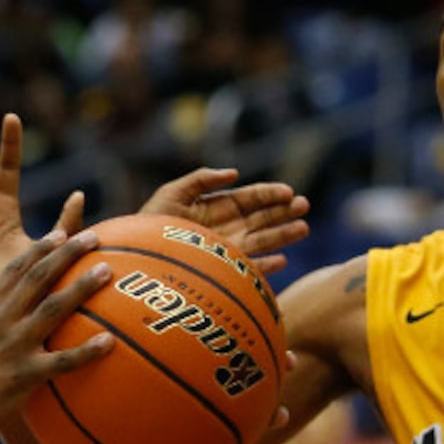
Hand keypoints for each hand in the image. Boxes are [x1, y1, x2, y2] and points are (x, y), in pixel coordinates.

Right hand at [0, 231, 114, 443]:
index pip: (14, 271)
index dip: (39, 249)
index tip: (60, 233)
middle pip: (37, 277)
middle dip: (66, 253)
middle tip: (93, 237)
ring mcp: (12, 347)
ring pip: (53, 308)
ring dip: (81, 286)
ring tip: (107, 271)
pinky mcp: (23, 377)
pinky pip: (62, 361)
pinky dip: (87, 351)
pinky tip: (111, 342)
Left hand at [142, 168, 309, 274]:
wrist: (138, 256)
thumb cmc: (151, 223)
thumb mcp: (172, 193)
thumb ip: (201, 179)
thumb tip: (234, 173)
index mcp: (218, 207)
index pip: (250, 198)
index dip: (270, 194)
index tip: (288, 192)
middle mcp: (228, 228)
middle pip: (263, 218)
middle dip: (284, 211)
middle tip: (305, 205)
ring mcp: (228, 250)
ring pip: (263, 240)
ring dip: (284, 235)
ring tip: (303, 228)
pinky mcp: (225, 271)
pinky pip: (250, 269)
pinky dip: (266, 266)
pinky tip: (282, 260)